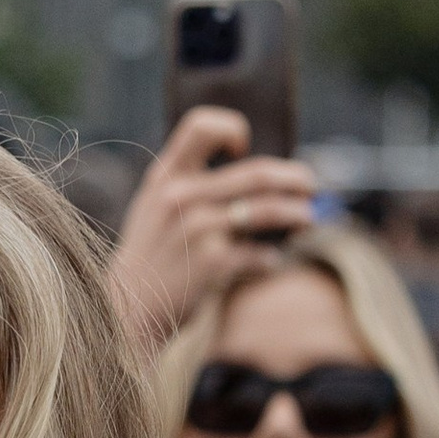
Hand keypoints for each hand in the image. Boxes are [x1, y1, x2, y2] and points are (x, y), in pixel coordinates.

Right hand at [105, 105, 316, 352]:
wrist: (128, 311)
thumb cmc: (150, 258)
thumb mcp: (153, 210)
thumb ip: (186, 185)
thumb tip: (253, 174)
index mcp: (165, 176)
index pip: (201, 126)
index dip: (232, 127)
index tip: (246, 148)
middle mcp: (181, 196)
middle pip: (256, 171)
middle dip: (294, 177)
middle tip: (310, 185)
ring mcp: (197, 228)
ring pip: (268, 210)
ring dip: (298, 214)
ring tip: (310, 218)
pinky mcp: (212, 262)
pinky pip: (260, 253)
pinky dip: (271, 259)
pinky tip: (271, 262)